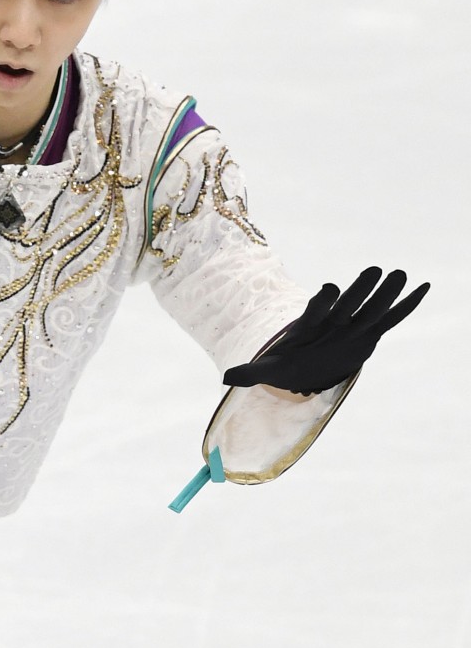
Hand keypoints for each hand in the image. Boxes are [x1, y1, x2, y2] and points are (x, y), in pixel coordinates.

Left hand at [222, 266, 429, 394]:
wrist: (306, 362)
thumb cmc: (289, 363)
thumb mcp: (269, 370)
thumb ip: (251, 372)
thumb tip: (226, 378)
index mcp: (309, 327)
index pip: (315, 311)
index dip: (322, 301)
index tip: (330, 288)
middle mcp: (333, 321)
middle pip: (347, 304)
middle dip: (358, 289)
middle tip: (373, 270)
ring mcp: (353, 324)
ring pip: (371, 307)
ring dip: (384, 293)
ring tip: (399, 274)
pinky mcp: (369, 332)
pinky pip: (391, 317)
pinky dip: (406, 305)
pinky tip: (422, 287)